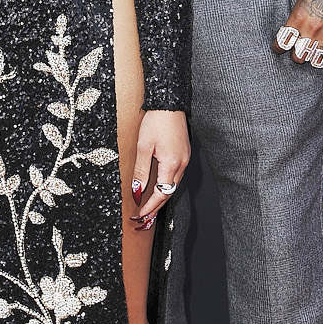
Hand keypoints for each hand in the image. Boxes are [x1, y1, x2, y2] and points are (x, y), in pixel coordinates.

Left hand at [130, 110, 190, 229]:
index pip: (160, 194)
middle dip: (156, 208)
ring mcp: (185, 160)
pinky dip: (166, 186)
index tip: (140, 216)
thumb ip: (141, 171)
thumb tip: (137, 192)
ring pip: (173, 186)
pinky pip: (176, 177)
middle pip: (169, 193)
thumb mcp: (143, 147)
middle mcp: (182, 165)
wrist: (169, 104)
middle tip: (143, 219)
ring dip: (161, 198)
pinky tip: (158, 189)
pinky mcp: (184, 155)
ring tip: (149, 208)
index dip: (150, 207)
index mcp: (172, 164)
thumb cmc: (156, 122)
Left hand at [273, 0, 322, 67]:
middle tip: (297, 51)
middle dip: (296, 55)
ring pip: (317, 59)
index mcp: (298, 17)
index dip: (278, 48)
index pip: (282, 43)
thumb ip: (294, 11)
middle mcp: (312, 28)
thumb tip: (287, 21)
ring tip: (312, 51)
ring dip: (313, 56)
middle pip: (298, 57)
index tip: (279, 49)